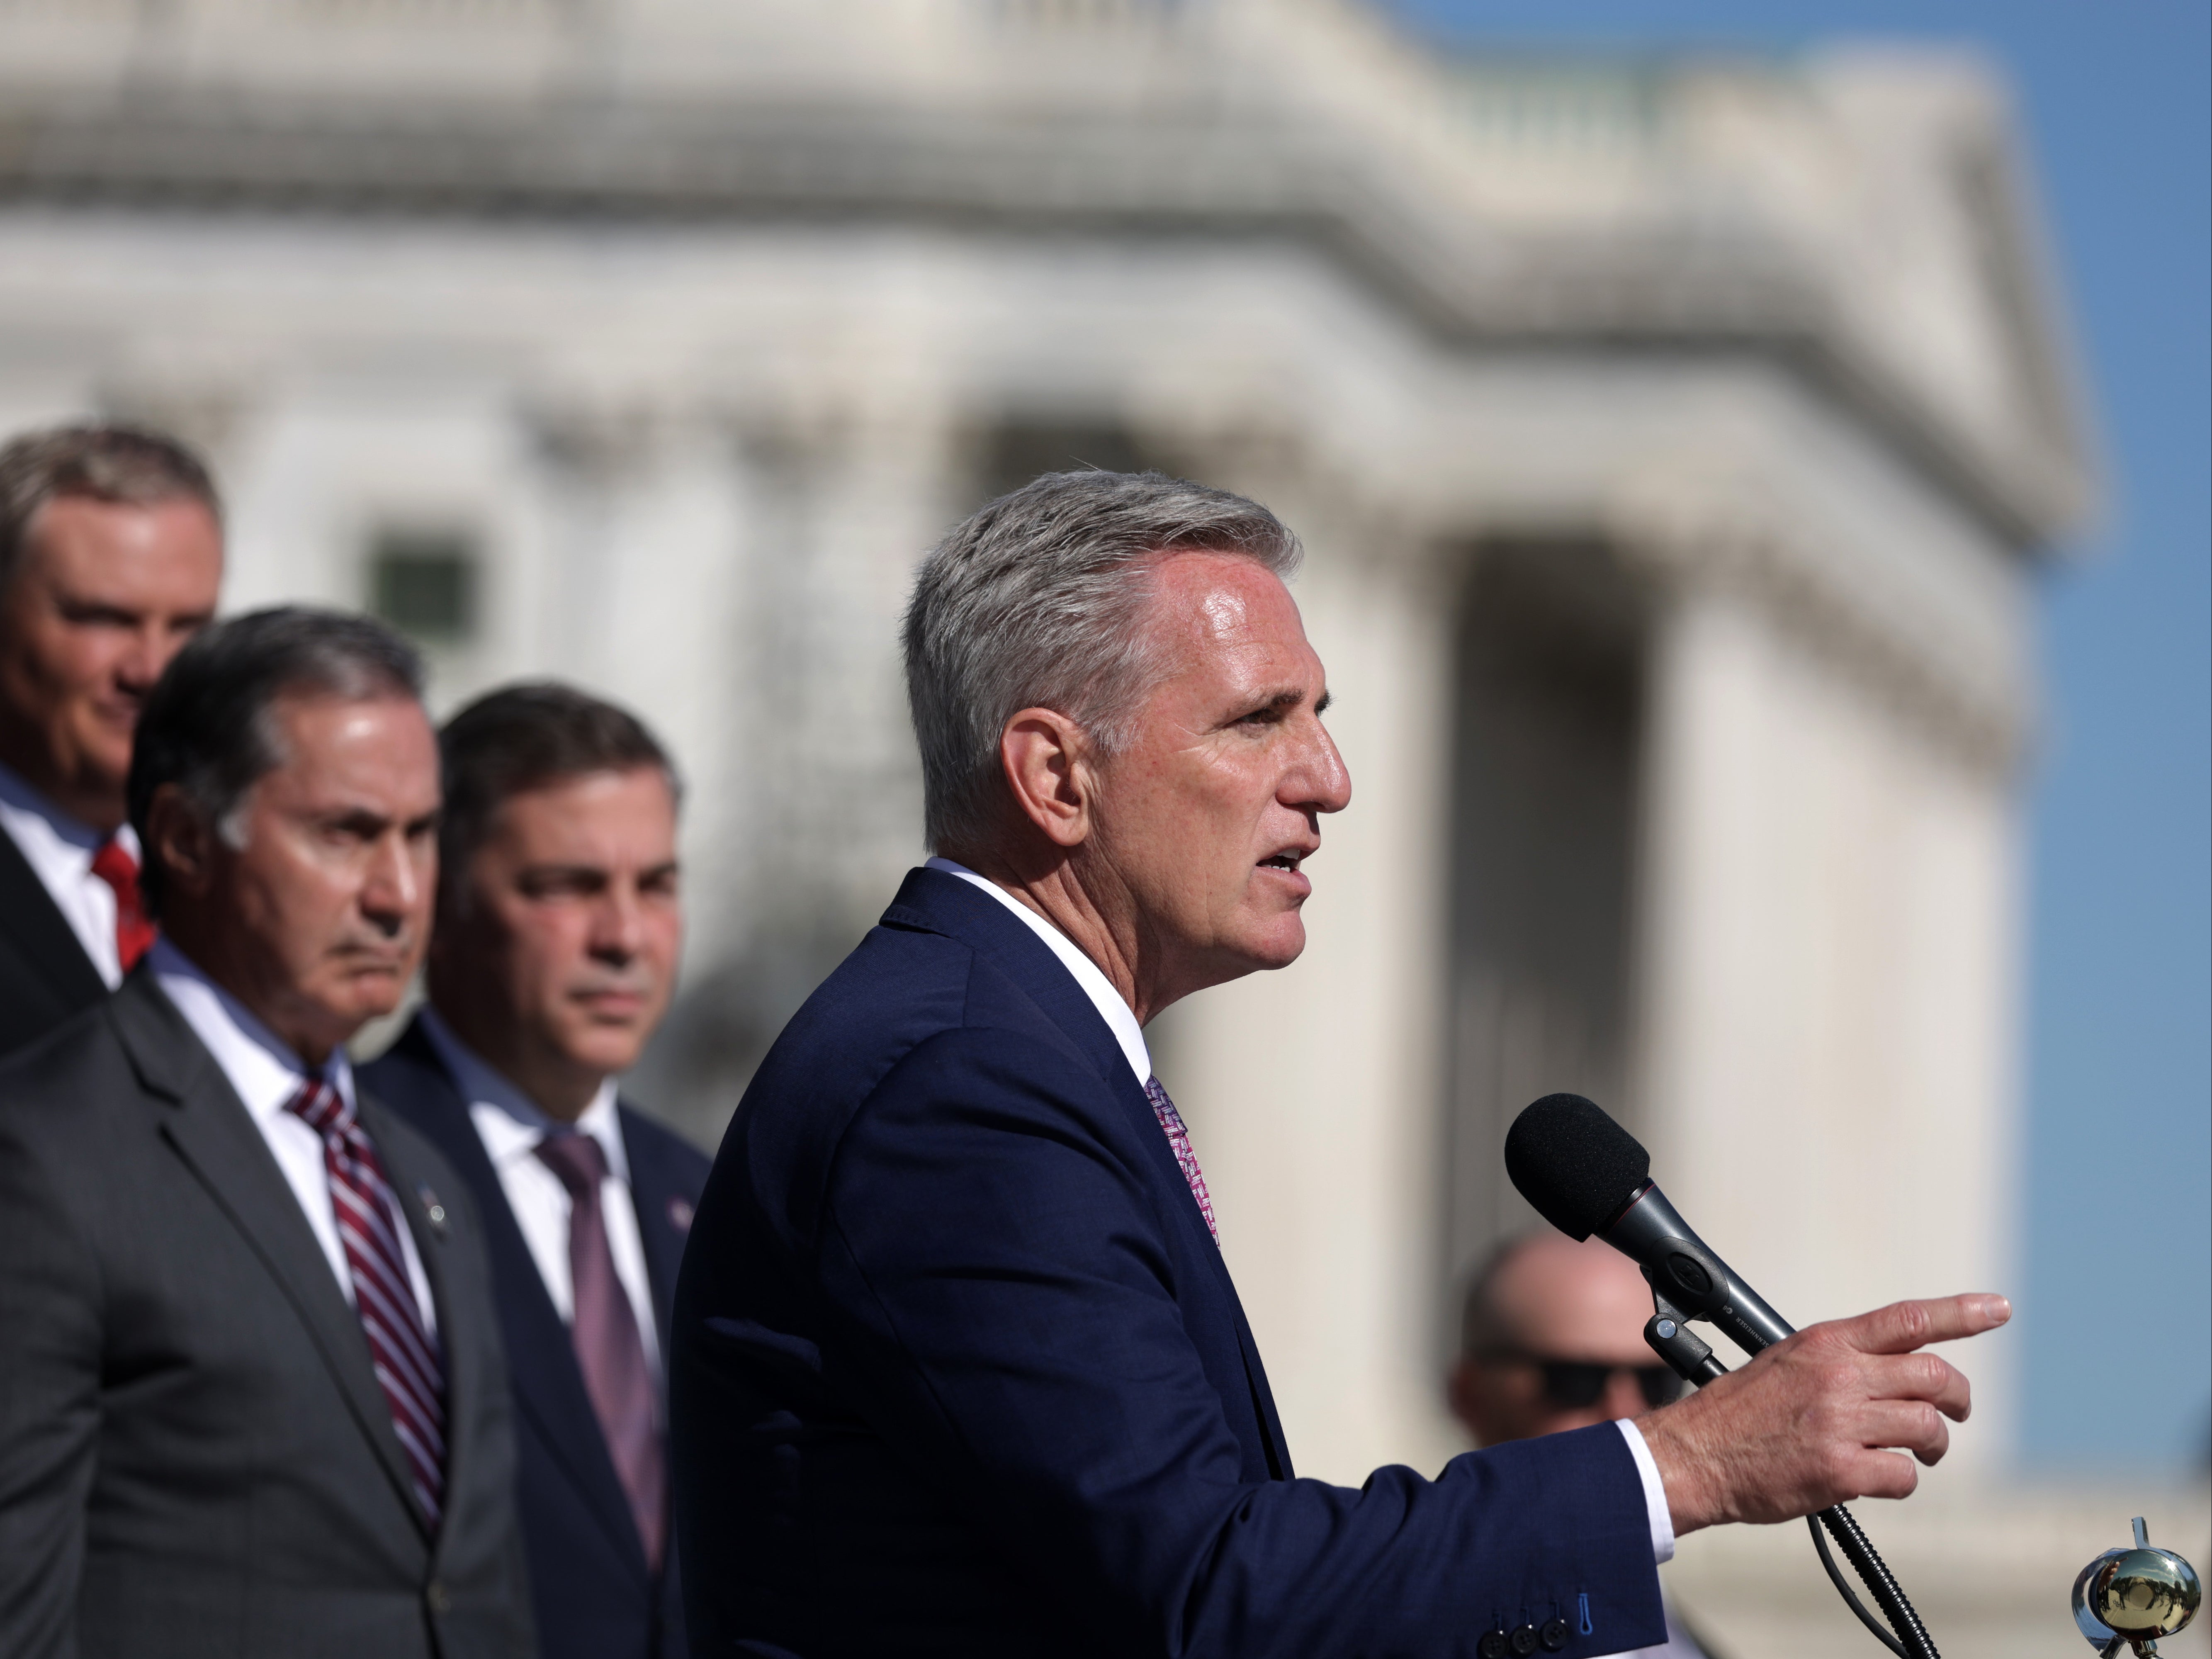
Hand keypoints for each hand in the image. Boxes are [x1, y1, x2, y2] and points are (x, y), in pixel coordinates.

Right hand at [1635, 1293, 2010, 1532]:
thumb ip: (1841, 1360)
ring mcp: (1841, 1423)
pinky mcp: (1840, 1470)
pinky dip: (1902, 1480)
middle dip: (1958, 1399)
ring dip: (1933, 1444)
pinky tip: (1880, 1478)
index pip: (1908, 1319)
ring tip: (1920, 1453)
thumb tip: (1894, 1370)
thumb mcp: (1787, 1362)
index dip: (1961, 1312)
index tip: (1998, 1308)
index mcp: (1826, 1343)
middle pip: (1934, 1377)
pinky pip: (1904, 1475)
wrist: (1696, 1454)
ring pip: (1926, 1426)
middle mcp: (1838, 1376)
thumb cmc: (1739, 1412)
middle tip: (1955, 1414)